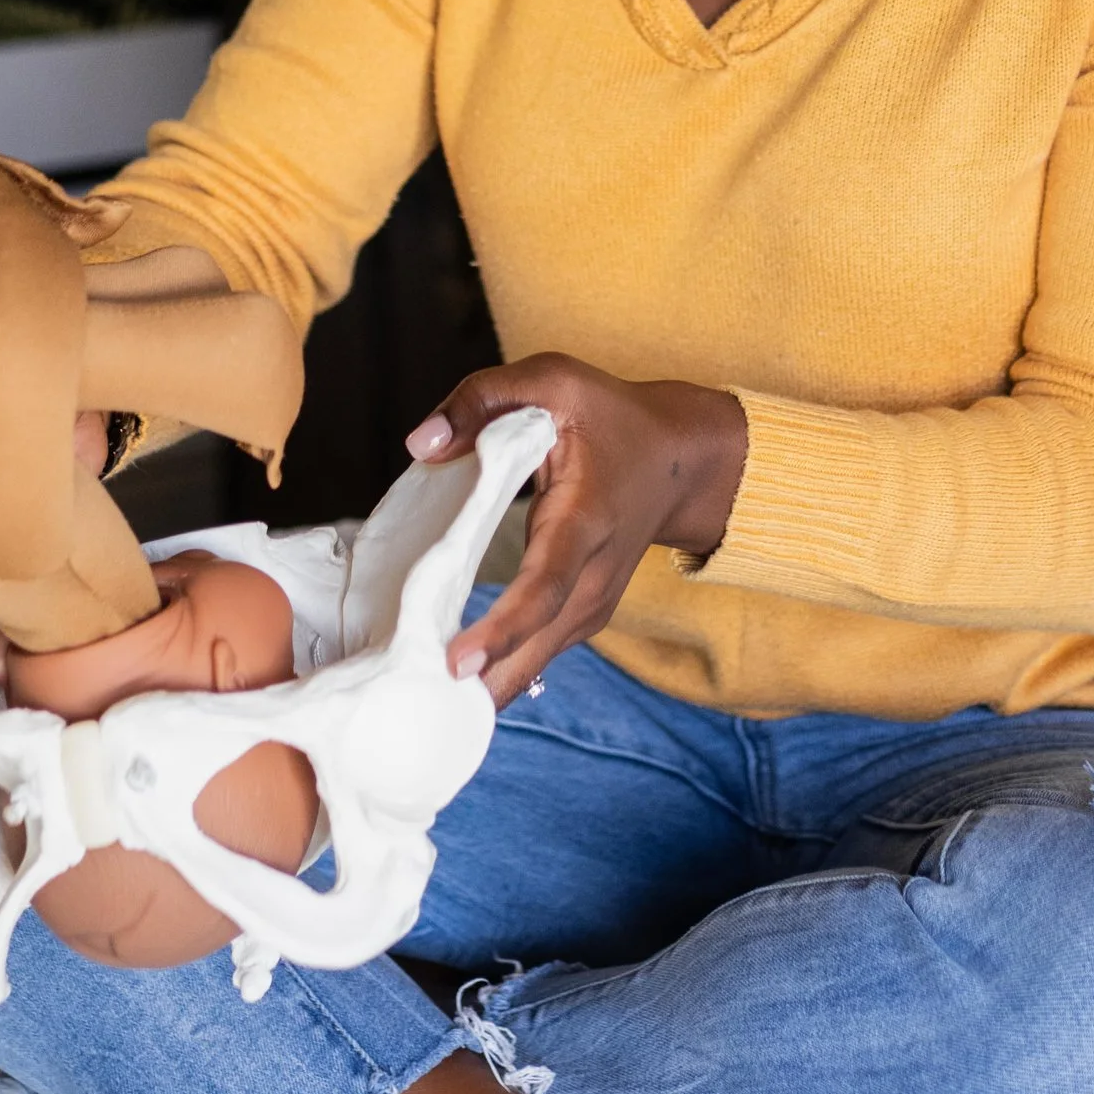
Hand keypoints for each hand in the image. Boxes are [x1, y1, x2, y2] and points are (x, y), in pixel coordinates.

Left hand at [406, 355, 747, 706]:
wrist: (680, 461)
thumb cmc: (611, 417)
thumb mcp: (553, 381)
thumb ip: (483, 399)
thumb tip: (422, 444)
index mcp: (584, 520)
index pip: (545, 585)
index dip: (503, 627)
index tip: (457, 663)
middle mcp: (594, 575)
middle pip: (537, 645)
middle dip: (481, 684)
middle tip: (413, 709)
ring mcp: (592, 603)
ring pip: (536, 663)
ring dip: (484, 691)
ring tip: (417, 712)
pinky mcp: (582, 616)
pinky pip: (537, 656)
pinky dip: (497, 676)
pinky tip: (447, 695)